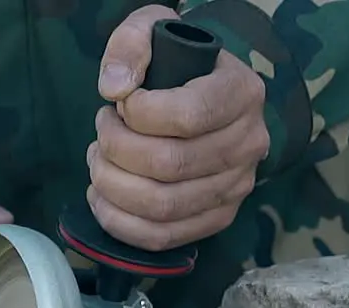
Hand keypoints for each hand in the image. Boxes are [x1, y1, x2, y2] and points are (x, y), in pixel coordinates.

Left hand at [89, 5, 269, 250]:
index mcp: (242, 93)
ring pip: (164, 205)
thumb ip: (132, 44)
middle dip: (116, 150)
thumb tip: (115, 88)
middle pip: (171, 164)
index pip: (187, 115)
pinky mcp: (219, 217)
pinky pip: (164, 236)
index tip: (120, 103)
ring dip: (113, 186)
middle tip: (102, 131)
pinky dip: (121, 224)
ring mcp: (237, 186)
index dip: (138, 114)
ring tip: (98, 162)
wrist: (206, 95)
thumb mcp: (156, 31)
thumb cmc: (179, 64)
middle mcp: (250, 143)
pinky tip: (102, 199)